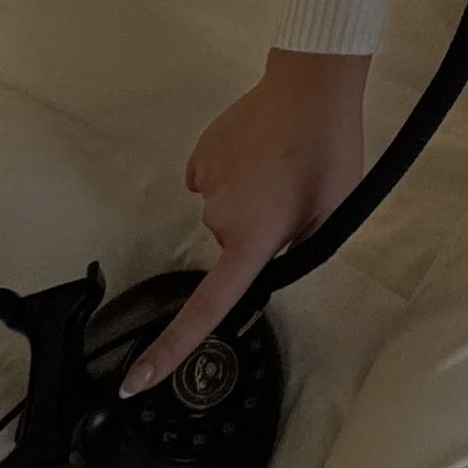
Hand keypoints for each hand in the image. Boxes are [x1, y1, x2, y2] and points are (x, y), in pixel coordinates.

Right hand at [119, 49, 368, 394]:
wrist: (310, 87)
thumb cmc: (330, 152)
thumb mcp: (333, 215)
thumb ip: (300, 250)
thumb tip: (270, 259)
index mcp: (251, 240)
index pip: (207, 309)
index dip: (170, 350)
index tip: (134, 380)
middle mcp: (219, 218)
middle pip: (232, 245)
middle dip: (258, 232)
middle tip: (294, 196)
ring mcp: (205, 184)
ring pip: (226, 211)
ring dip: (250, 199)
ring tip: (283, 165)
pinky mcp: (200, 155)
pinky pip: (215, 179)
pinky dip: (234, 174)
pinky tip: (259, 151)